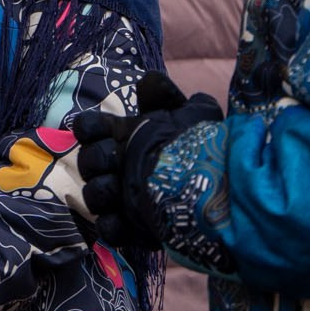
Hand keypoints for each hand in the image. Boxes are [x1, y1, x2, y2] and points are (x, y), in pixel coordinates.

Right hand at [73, 94, 219, 250]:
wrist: (221, 191)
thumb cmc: (196, 148)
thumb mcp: (190, 117)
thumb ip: (167, 97)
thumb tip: (148, 81)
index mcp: (123, 136)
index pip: (90, 128)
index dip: (88, 128)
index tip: (94, 130)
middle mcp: (115, 166)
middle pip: (88, 161)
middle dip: (95, 160)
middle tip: (114, 161)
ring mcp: (120, 198)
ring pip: (94, 195)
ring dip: (100, 191)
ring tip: (118, 190)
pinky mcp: (130, 228)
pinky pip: (109, 230)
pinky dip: (111, 226)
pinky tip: (122, 220)